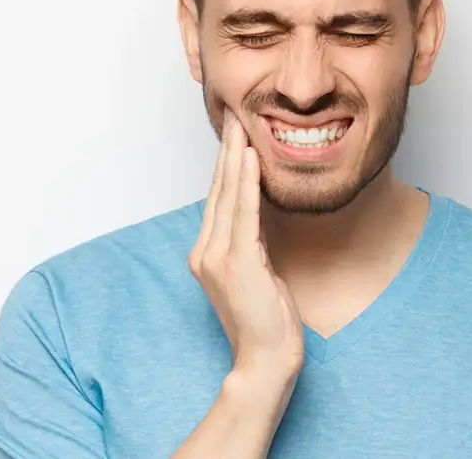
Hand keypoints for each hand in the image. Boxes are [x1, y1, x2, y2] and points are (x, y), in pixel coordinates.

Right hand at [189, 107, 303, 381]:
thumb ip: (251, 241)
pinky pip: (244, 213)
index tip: (235, 131)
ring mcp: (218, 257)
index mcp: (207, 252)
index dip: (226, 162)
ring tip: (242, 124)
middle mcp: (206, 251)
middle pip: (219, 189)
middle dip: (228, 149)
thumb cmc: (265, 319)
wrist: (265, 359)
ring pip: (228, 195)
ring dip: (236, 156)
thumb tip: (259, 211)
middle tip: (235, 113)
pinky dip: (247, 183)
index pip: (219, 197)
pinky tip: (251, 158)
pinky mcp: (238, 263)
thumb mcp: (257, 271)